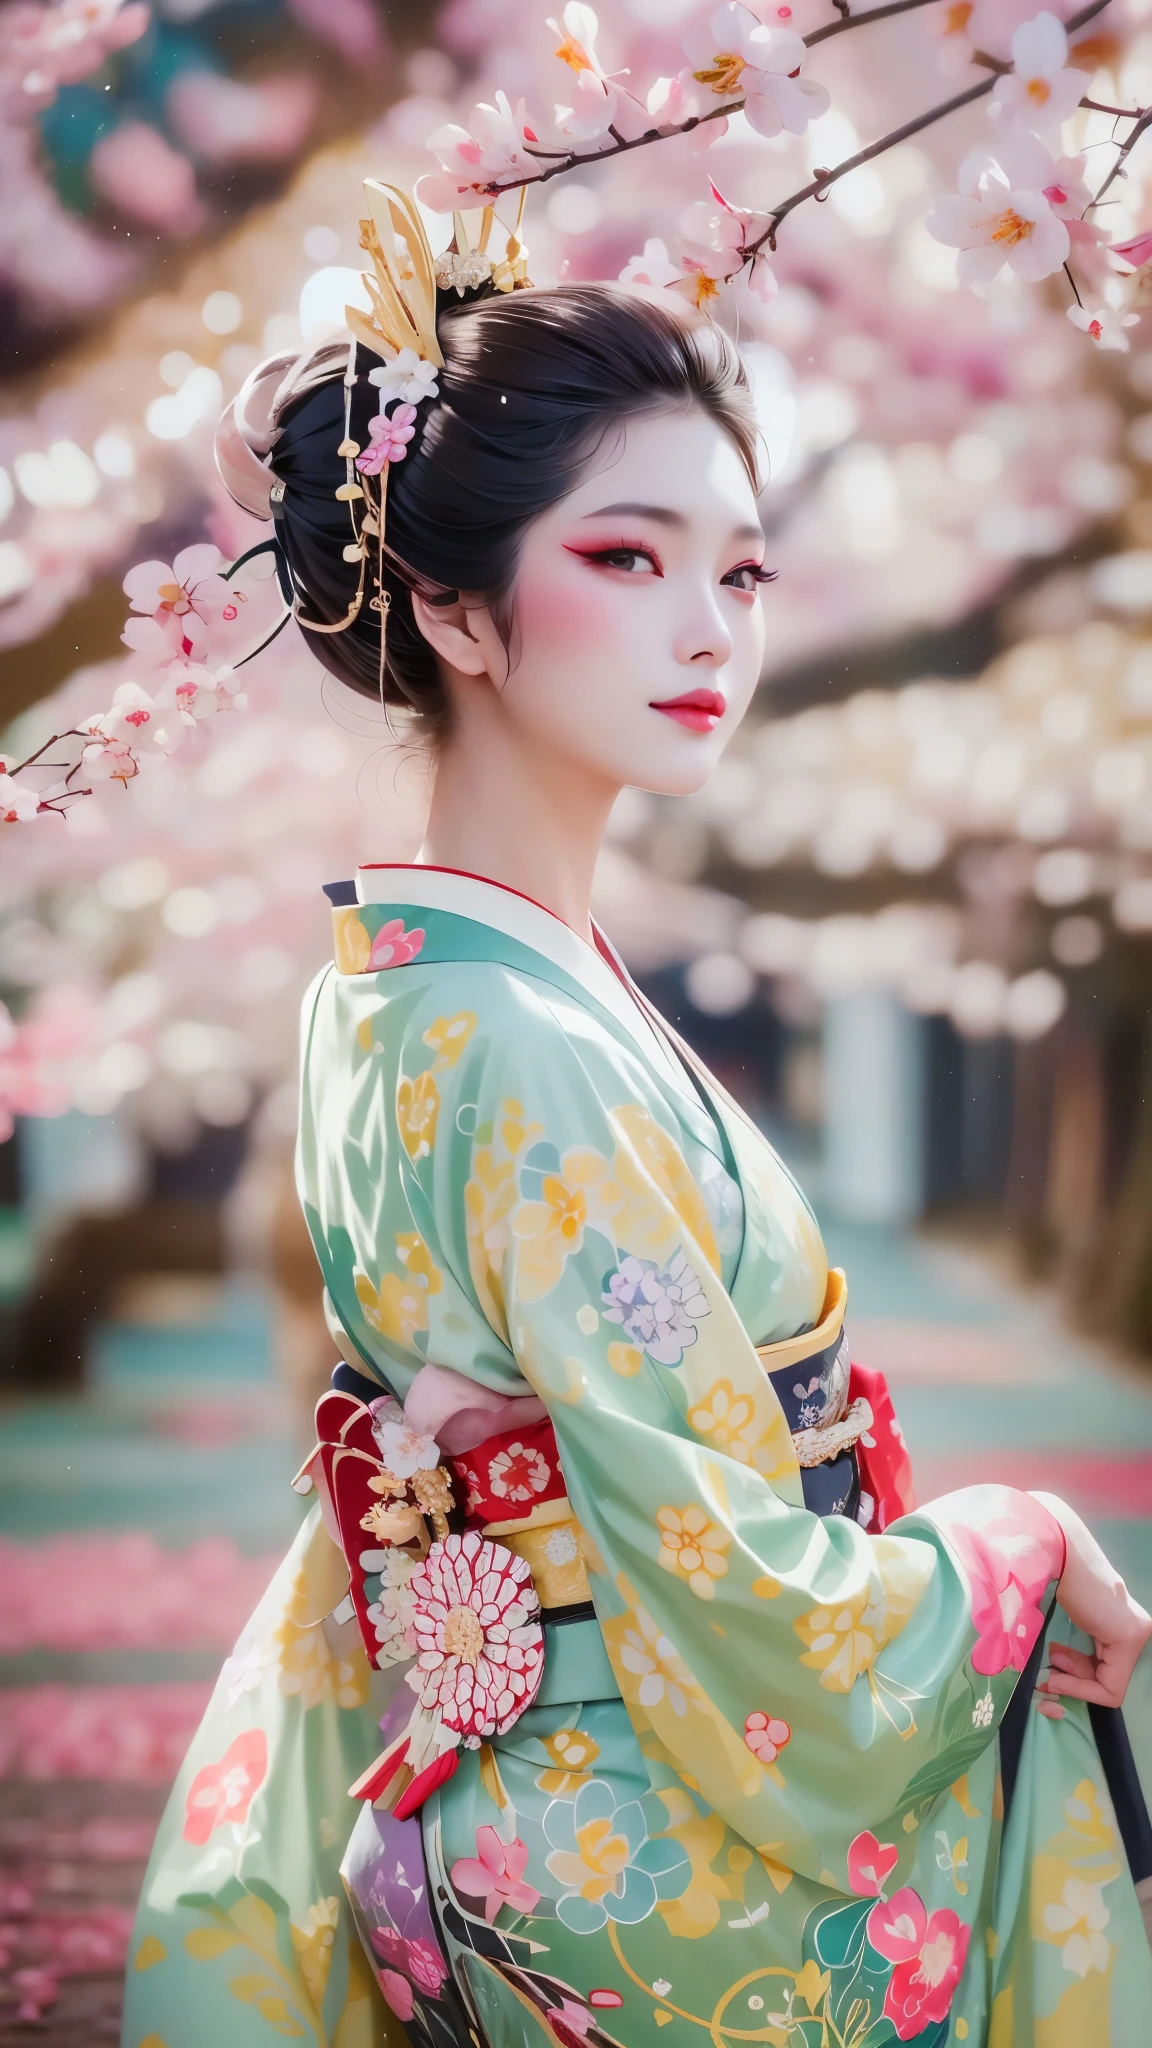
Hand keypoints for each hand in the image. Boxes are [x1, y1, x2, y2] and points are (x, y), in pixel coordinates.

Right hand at [1029, 1491, 1151, 1718]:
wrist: (1053, 1548)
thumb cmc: (1048, 1576)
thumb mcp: (1062, 1618)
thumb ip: (1067, 1647)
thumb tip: (1050, 1682)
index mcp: (1120, 1624)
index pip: (1105, 1674)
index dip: (1074, 1684)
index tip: (1047, 1676)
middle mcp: (1135, 1630)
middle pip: (1106, 1679)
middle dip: (1072, 1682)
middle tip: (1046, 1674)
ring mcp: (1136, 1633)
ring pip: (1108, 1684)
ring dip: (1072, 1682)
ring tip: (1049, 1662)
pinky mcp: (1130, 1635)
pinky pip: (1111, 1685)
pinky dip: (1079, 1687)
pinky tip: (1055, 1668)